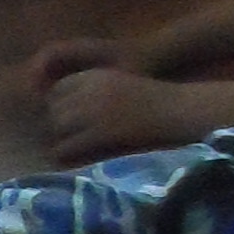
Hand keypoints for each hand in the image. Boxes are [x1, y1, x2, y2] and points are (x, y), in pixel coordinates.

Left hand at [40, 62, 178, 162]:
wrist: (179, 110)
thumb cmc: (155, 100)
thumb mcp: (120, 84)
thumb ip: (93, 92)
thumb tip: (64, 110)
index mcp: (95, 75)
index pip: (58, 89)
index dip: (60, 105)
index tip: (69, 118)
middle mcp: (90, 90)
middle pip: (54, 108)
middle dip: (57, 123)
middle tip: (69, 136)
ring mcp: (94, 111)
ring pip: (57, 127)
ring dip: (60, 139)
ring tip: (71, 148)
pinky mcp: (100, 132)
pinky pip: (68, 145)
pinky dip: (66, 153)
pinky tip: (74, 158)